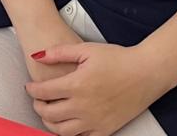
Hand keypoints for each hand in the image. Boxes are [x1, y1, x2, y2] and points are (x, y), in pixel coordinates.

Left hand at [24, 42, 166, 135]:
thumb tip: (37, 56)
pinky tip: (68, 124)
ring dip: (49, 123)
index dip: (32, 90)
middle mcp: (84, 106)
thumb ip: (59, 52)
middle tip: (37, 100)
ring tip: (49, 114)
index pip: (43, 92)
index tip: (30, 87)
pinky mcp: (106, 129)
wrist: (146, 72)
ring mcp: (95, 120)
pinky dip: (70, 134)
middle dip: (38, 107)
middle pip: (49, 114)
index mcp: (77, 85)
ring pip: (62, 131)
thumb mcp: (86, 49)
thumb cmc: (118, 59)